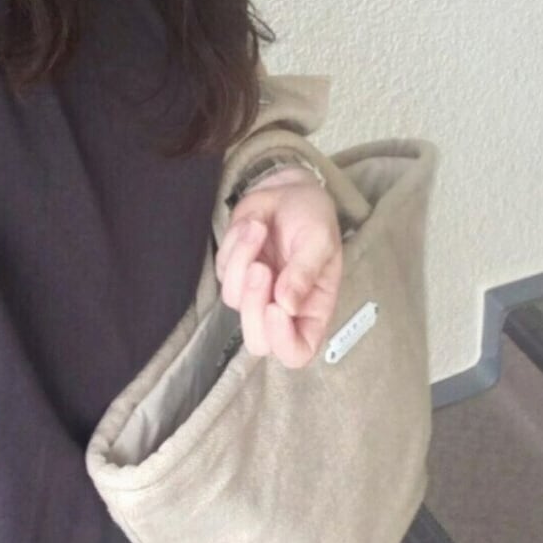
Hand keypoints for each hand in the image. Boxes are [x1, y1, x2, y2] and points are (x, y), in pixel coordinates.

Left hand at [214, 169, 343, 368]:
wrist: (290, 190)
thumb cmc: (314, 218)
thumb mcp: (320, 241)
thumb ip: (305, 273)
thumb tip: (288, 305)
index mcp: (313, 311)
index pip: (297, 352)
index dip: (283, 341)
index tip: (276, 307)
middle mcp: (283, 310)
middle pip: (258, 341)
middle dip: (253, 305)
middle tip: (261, 268)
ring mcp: (256, 294)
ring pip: (235, 301)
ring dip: (243, 260)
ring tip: (260, 228)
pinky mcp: (234, 274)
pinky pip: (223, 272)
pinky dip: (235, 245)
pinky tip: (254, 225)